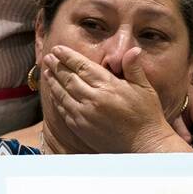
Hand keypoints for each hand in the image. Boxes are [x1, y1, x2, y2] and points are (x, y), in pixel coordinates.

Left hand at [41, 45, 176, 152]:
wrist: (143, 144)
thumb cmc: (146, 115)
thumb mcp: (144, 88)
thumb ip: (134, 68)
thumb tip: (134, 50)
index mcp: (108, 86)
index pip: (82, 66)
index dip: (68, 56)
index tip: (58, 49)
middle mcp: (93, 99)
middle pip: (68, 78)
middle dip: (56, 66)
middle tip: (48, 57)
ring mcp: (85, 115)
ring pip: (62, 94)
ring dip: (53, 81)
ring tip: (46, 71)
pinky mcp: (81, 128)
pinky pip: (64, 110)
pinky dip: (57, 99)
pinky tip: (53, 92)